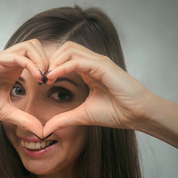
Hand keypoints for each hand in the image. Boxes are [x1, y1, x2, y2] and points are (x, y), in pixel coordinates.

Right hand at [0, 39, 48, 136]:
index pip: (38, 57)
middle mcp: (10, 61)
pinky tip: (36, 79)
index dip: (50, 67)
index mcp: (14, 70)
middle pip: (37, 46)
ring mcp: (2, 59)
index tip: (53, 84)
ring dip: (42, 60)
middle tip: (52, 79)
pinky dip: (31, 65)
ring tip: (44, 79)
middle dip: (50, 60)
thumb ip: (23, 119)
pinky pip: (17, 56)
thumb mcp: (5, 113)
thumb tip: (42, 132)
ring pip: (30, 46)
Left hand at [43, 41, 157, 135]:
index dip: (50, 66)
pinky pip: (77, 61)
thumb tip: (45, 129)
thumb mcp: (82, 116)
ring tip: (45, 77)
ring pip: (70, 49)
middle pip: (65, 48)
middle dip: (49, 59)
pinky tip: (52, 77)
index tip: (39, 80)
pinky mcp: (103, 66)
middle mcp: (93, 62)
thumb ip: (63, 119)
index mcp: (88, 70)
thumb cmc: (116, 113)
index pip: (65, 57)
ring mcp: (98, 62)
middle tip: (40, 76)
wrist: (137, 115)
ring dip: (54, 61)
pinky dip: (62, 67)